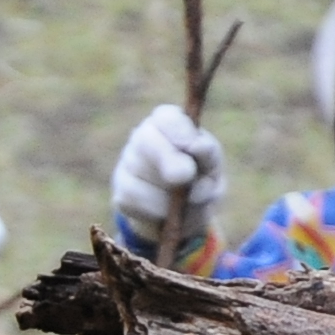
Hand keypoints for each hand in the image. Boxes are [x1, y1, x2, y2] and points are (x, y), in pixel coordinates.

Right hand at [111, 105, 226, 240]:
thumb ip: (209, 158)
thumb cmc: (202, 182)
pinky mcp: (121, 193)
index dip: (179, 131)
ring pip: (139, 175)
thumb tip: (197, 155)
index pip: (167, 118)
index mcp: (169, 124)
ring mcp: (128, 164)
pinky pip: (136, 202)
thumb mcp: (213, 170)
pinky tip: (166, 213)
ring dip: (166, 195)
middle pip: (145, 139)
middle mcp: (143, 137)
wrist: (186, 217)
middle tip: (185, 175)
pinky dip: (155, 212)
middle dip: (166, 157)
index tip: (194, 147)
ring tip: (183, 204)